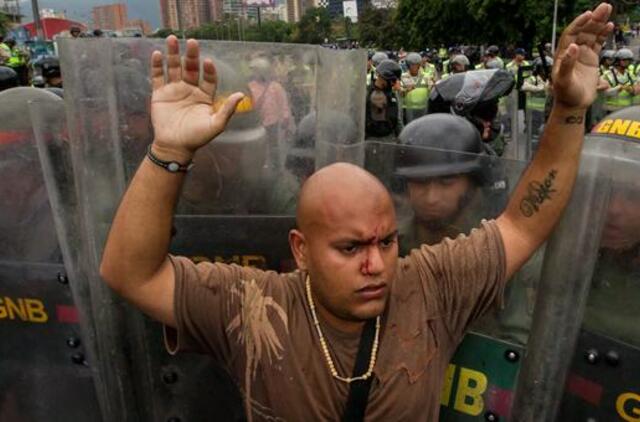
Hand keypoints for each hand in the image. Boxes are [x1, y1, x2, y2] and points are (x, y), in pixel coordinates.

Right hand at [150, 36, 243, 159]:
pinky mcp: (160, 93)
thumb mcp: (216, 124)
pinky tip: (158, 54)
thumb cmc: (197, 138)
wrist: (175, 147)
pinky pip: (158, 76)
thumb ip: (228, 109)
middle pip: (191, 68)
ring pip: (174, 67)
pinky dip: (157, 65)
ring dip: (173, 53)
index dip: (209, 70)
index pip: (208, 78)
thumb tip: (241, 95)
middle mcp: (190, 89)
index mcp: (204, 95)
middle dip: (191, 55)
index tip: (208, 62)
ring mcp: (174, 90)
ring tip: (172, 39)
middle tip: (192, 41)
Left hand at [552, 3, 612, 108]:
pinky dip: (603, 34)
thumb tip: (573, 47)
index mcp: (563, 54)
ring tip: (607, 10)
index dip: (579, 23)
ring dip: (599, 23)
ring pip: (591, 35)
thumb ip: (567, 64)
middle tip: (604, 6)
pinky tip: (609, 25)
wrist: (573, 105)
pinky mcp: (591, 59)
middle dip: (593, 19)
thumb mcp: (563, 80)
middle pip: (582, 31)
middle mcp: (572, 52)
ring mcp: (582, 54)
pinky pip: (598, 43)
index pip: (570, 34)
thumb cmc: (565, 94)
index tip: (588, 14)